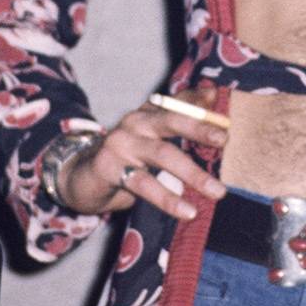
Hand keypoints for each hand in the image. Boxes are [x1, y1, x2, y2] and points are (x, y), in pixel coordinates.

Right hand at [58, 87, 227, 219]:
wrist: (81, 177)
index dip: (200, 105)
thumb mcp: (153, 138)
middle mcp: (135, 122)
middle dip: (199, 129)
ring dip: (193, 174)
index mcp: (148, 113)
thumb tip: (212, 93)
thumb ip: (181, 117)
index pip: (177, 102)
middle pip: (171, 120)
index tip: (224, 111)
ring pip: (162, 154)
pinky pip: (143, 184)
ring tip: (218, 191)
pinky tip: (187, 211)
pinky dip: (168, 199)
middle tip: (225, 140)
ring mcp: (120, 143)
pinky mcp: (109, 167)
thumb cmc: (127, 158)